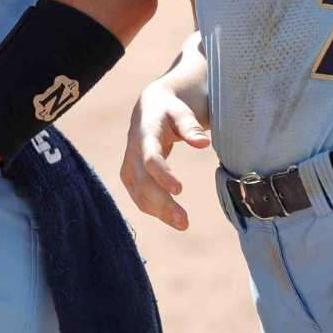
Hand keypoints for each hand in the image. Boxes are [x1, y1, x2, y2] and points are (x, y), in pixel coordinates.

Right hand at [121, 69, 210, 230]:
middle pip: (143, 182)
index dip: (162, 174)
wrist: (150, 107)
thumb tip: (204, 144)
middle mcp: (132, 151)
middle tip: (184, 221)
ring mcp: (129, 165)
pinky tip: (172, 218)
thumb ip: (191, 126)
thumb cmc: (170, 110)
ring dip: (158, 211)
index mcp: (145, 133)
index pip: (149, 158)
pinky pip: (138, 197)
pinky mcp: (130, 176)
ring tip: (183, 224)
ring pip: (138, 193)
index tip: (179, 190)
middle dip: (161, 203)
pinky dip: (153, 209)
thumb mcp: (182, 112)